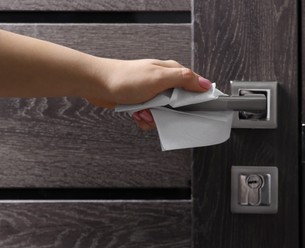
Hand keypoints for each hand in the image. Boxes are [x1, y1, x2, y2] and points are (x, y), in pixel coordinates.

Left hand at [85, 59, 211, 129]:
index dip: (197, 98)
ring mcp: (153, 92)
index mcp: (171, 72)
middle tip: (159, 110)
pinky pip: (151, 116)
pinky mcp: (142, 101)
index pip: (194, 84)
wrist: (98, 84)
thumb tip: (205, 84)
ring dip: (154, 117)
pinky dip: (144, 118)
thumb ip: (184, 79)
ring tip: (143, 112)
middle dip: (170, 113)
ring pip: (164, 113)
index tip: (195, 109)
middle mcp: (164, 81)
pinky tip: (137, 114)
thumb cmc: (126, 78)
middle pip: (179, 104)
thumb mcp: (159, 78)